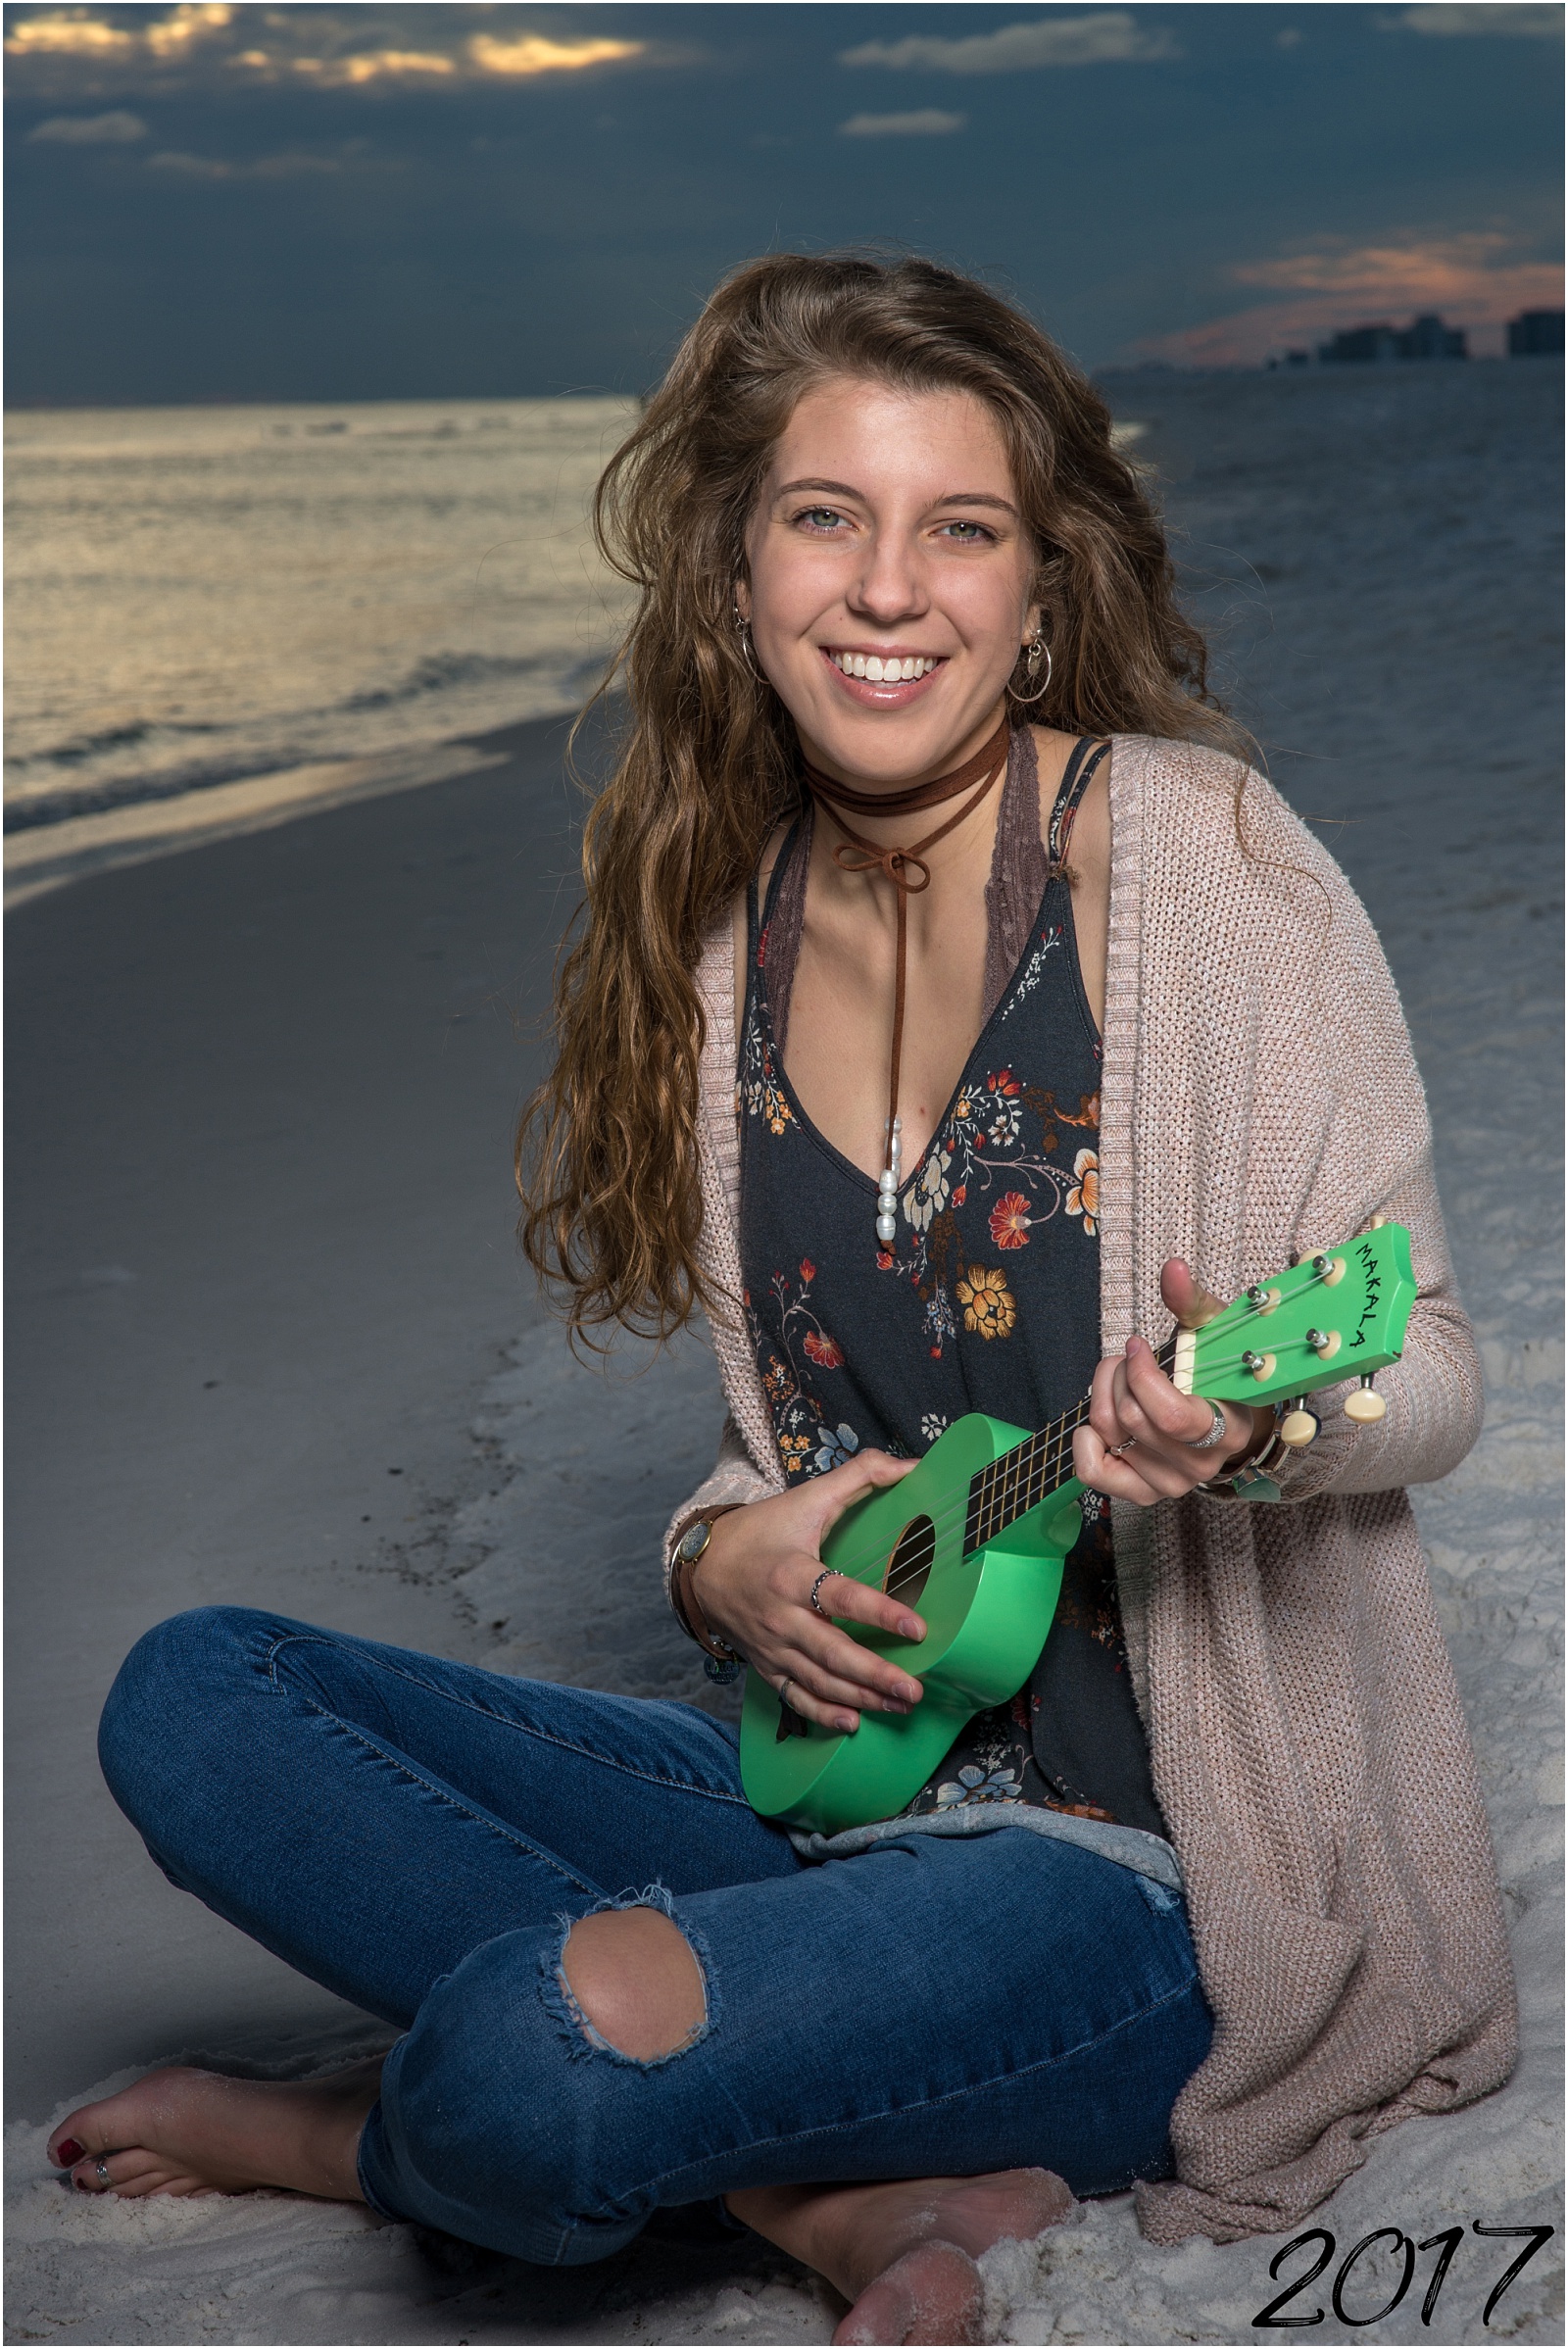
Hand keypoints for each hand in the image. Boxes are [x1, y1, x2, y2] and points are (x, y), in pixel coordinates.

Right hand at [690, 1452, 926, 1732]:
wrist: (702, 1565)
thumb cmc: (762, 1531)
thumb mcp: (807, 1498)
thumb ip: (859, 1476)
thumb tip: (911, 1465)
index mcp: (793, 1574)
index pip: (841, 1596)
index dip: (879, 1612)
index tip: (916, 1627)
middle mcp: (781, 1616)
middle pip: (831, 1653)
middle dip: (875, 1674)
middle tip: (915, 1689)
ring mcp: (772, 1646)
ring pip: (819, 1681)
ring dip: (861, 1698)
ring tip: (901, 1704)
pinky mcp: (766, 1665)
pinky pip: (795, 1697)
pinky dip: (822, 1713)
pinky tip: (852, 1722)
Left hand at [1073, 1259, 1273, 1506]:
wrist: (1223, 1417)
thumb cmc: (1216, 1372)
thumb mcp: (1211, 1332)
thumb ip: (1191, 1301)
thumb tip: (1173, 1269)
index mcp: (1228, 1428)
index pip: (1171, 1416)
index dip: (1141, 1376)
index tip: (1137, 1346)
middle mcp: (1202, 1464)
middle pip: (1131, 1417)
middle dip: (1118, 1374)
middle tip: (1125, 1357)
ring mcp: (1172, 1483)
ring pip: (1111, 1434)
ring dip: (1101, 1395)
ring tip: (1117, 1378)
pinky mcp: (1143, 1493)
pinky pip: (1094, 1473)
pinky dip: (1085, 1441)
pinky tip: (1095, 1422)